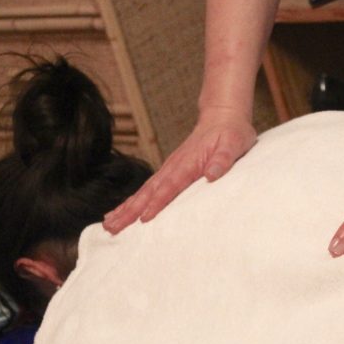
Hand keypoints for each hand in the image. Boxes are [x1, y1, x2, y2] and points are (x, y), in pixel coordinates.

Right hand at [104, 108, 256, 233]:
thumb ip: (223, 159)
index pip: (170, 186)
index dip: (157, 203)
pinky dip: (134, 201)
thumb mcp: (234, 144)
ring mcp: (169, 169)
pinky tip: (124, 212)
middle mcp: (174, 166)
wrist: (222, 116)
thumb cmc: (231, 132)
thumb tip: (212, 174)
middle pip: (148, 192)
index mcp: (188, 163)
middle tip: (112, 227)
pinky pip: (149, 189)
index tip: (144, 218)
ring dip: (126, 208)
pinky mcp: (170, 171)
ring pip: (144, 192)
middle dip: (130, 210)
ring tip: (109, 224)